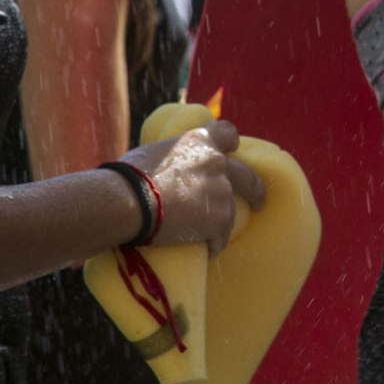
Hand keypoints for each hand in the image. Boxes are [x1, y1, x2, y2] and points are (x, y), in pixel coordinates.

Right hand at [122, 121, 265, 255]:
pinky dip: (213, 244)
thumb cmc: (126, 178)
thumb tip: (164, 168)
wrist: (125, 202)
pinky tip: (205, 252)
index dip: (231, 142)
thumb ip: (170, 158)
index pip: (227, 132)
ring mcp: (221, 191)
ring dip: (220, 223)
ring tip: (207, 238)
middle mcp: (217, 162)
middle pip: (247, 176)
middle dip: (254, 190)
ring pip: (230, 211)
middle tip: (258, 201)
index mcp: (199, 141)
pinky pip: (220, 237)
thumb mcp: (152, 154)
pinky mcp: (218, 219)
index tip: (233, 151)